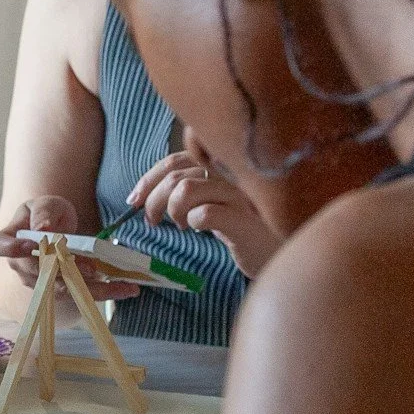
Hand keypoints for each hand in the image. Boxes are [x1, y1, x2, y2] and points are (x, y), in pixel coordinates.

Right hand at [0, 197, 139, 302]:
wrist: (56, 226)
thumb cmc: (46, 212)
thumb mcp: (46, 205)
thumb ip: (43, 214)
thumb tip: (42, 228)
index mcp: (9, 240)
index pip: (1, 246)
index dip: (13, 249)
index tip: (31, 247)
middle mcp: (21, 266)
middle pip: (41, 272)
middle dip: (68, 272)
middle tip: (92, 269)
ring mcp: (40, 281)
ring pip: (65, 288)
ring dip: (94, 288)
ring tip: (122, 286)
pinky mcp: (61, 289)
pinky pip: (80, 292)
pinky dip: (104, 291)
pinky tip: (126, 289)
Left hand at [130, 131, 283, 276]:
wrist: (279, 253)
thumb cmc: (242, 229)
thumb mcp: (213, 203)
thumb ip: (188, 191)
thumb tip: (144, 196)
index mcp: (219, 169)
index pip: (175, 160)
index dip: (149, 179)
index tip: (134, 200)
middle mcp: (229, 176)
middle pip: (175, 175)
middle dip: (153, 199)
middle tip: (152, 221)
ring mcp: (237, 197)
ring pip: (186, 189)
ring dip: (173, 210)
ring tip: (180, 225)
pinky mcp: (243, 221)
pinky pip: (205, 214)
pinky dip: (193, 222)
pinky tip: (198, 230)